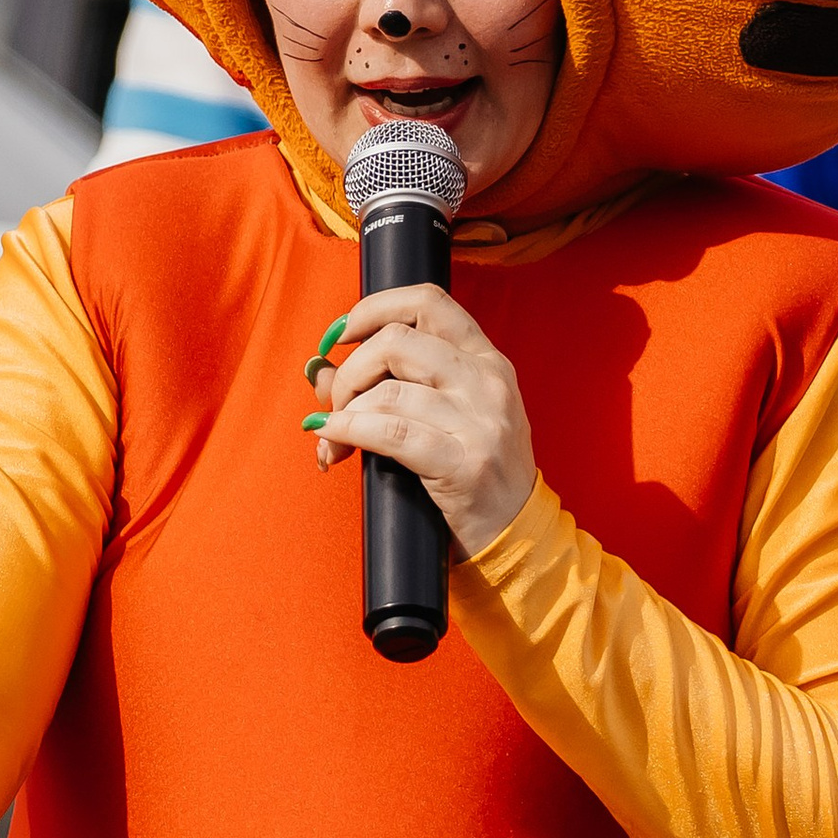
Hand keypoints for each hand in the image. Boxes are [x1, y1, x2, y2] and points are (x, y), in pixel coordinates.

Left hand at [305, 283, 536, 558]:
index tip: (341, 335)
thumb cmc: (475, 475)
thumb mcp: (446, 417)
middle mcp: (487, 382)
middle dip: (350, 372)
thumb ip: (389, 386)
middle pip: (395, 341)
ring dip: (345, 413)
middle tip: (336, 404)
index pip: (427, 302)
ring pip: (386, 390)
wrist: (516, 535)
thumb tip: (320, 371)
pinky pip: (387, 432)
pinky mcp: (462, 462)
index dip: (373, 308)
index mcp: (487, 361)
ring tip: (335, 437)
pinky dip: (349, 432)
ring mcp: (479, 421)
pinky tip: (336, 441)